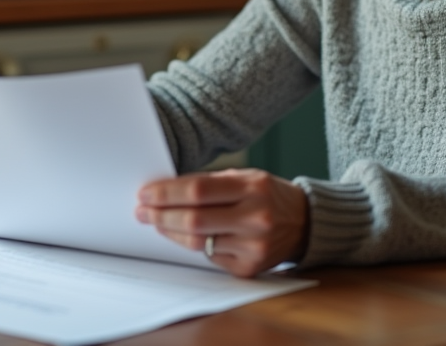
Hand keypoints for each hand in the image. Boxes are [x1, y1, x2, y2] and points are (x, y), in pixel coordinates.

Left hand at [135, 168, 308, 277]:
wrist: (304, 222)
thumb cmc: (267, 195)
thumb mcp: (245, 178)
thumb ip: (210, 183)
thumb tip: (166, 190)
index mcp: (253, 187)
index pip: (198, 190)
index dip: (167, 193)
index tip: (146, 193)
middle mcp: (256, 218)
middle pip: (194, 219)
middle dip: (161, 215)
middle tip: (142, 211)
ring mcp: (254, 246)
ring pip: (198, 242)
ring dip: (171, 232)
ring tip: (155, 222)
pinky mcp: (249, 268)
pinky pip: (210, 257)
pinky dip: (195, 245)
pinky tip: (186, 235)